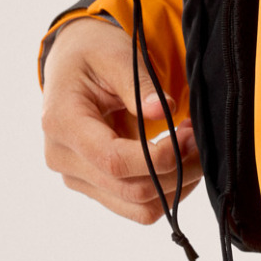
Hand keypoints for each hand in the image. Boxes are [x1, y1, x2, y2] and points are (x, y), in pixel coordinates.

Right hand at [41, 17, 200, 224]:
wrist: (72, 63)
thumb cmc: (93, 54)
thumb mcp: (115, 55)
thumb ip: (139, 85)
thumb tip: (163, 111)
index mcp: (62, 123)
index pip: (114, 160)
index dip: (159, 157)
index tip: (188, 136)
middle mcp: (63, 158)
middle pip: (131, 189)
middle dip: (178, 170)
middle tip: (198, 137)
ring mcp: (77, 177)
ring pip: (139, 207)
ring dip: (177, 184)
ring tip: (190, 147)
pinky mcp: (94, 185)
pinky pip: (138, 205)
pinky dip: (167, 188)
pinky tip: (177, 156)